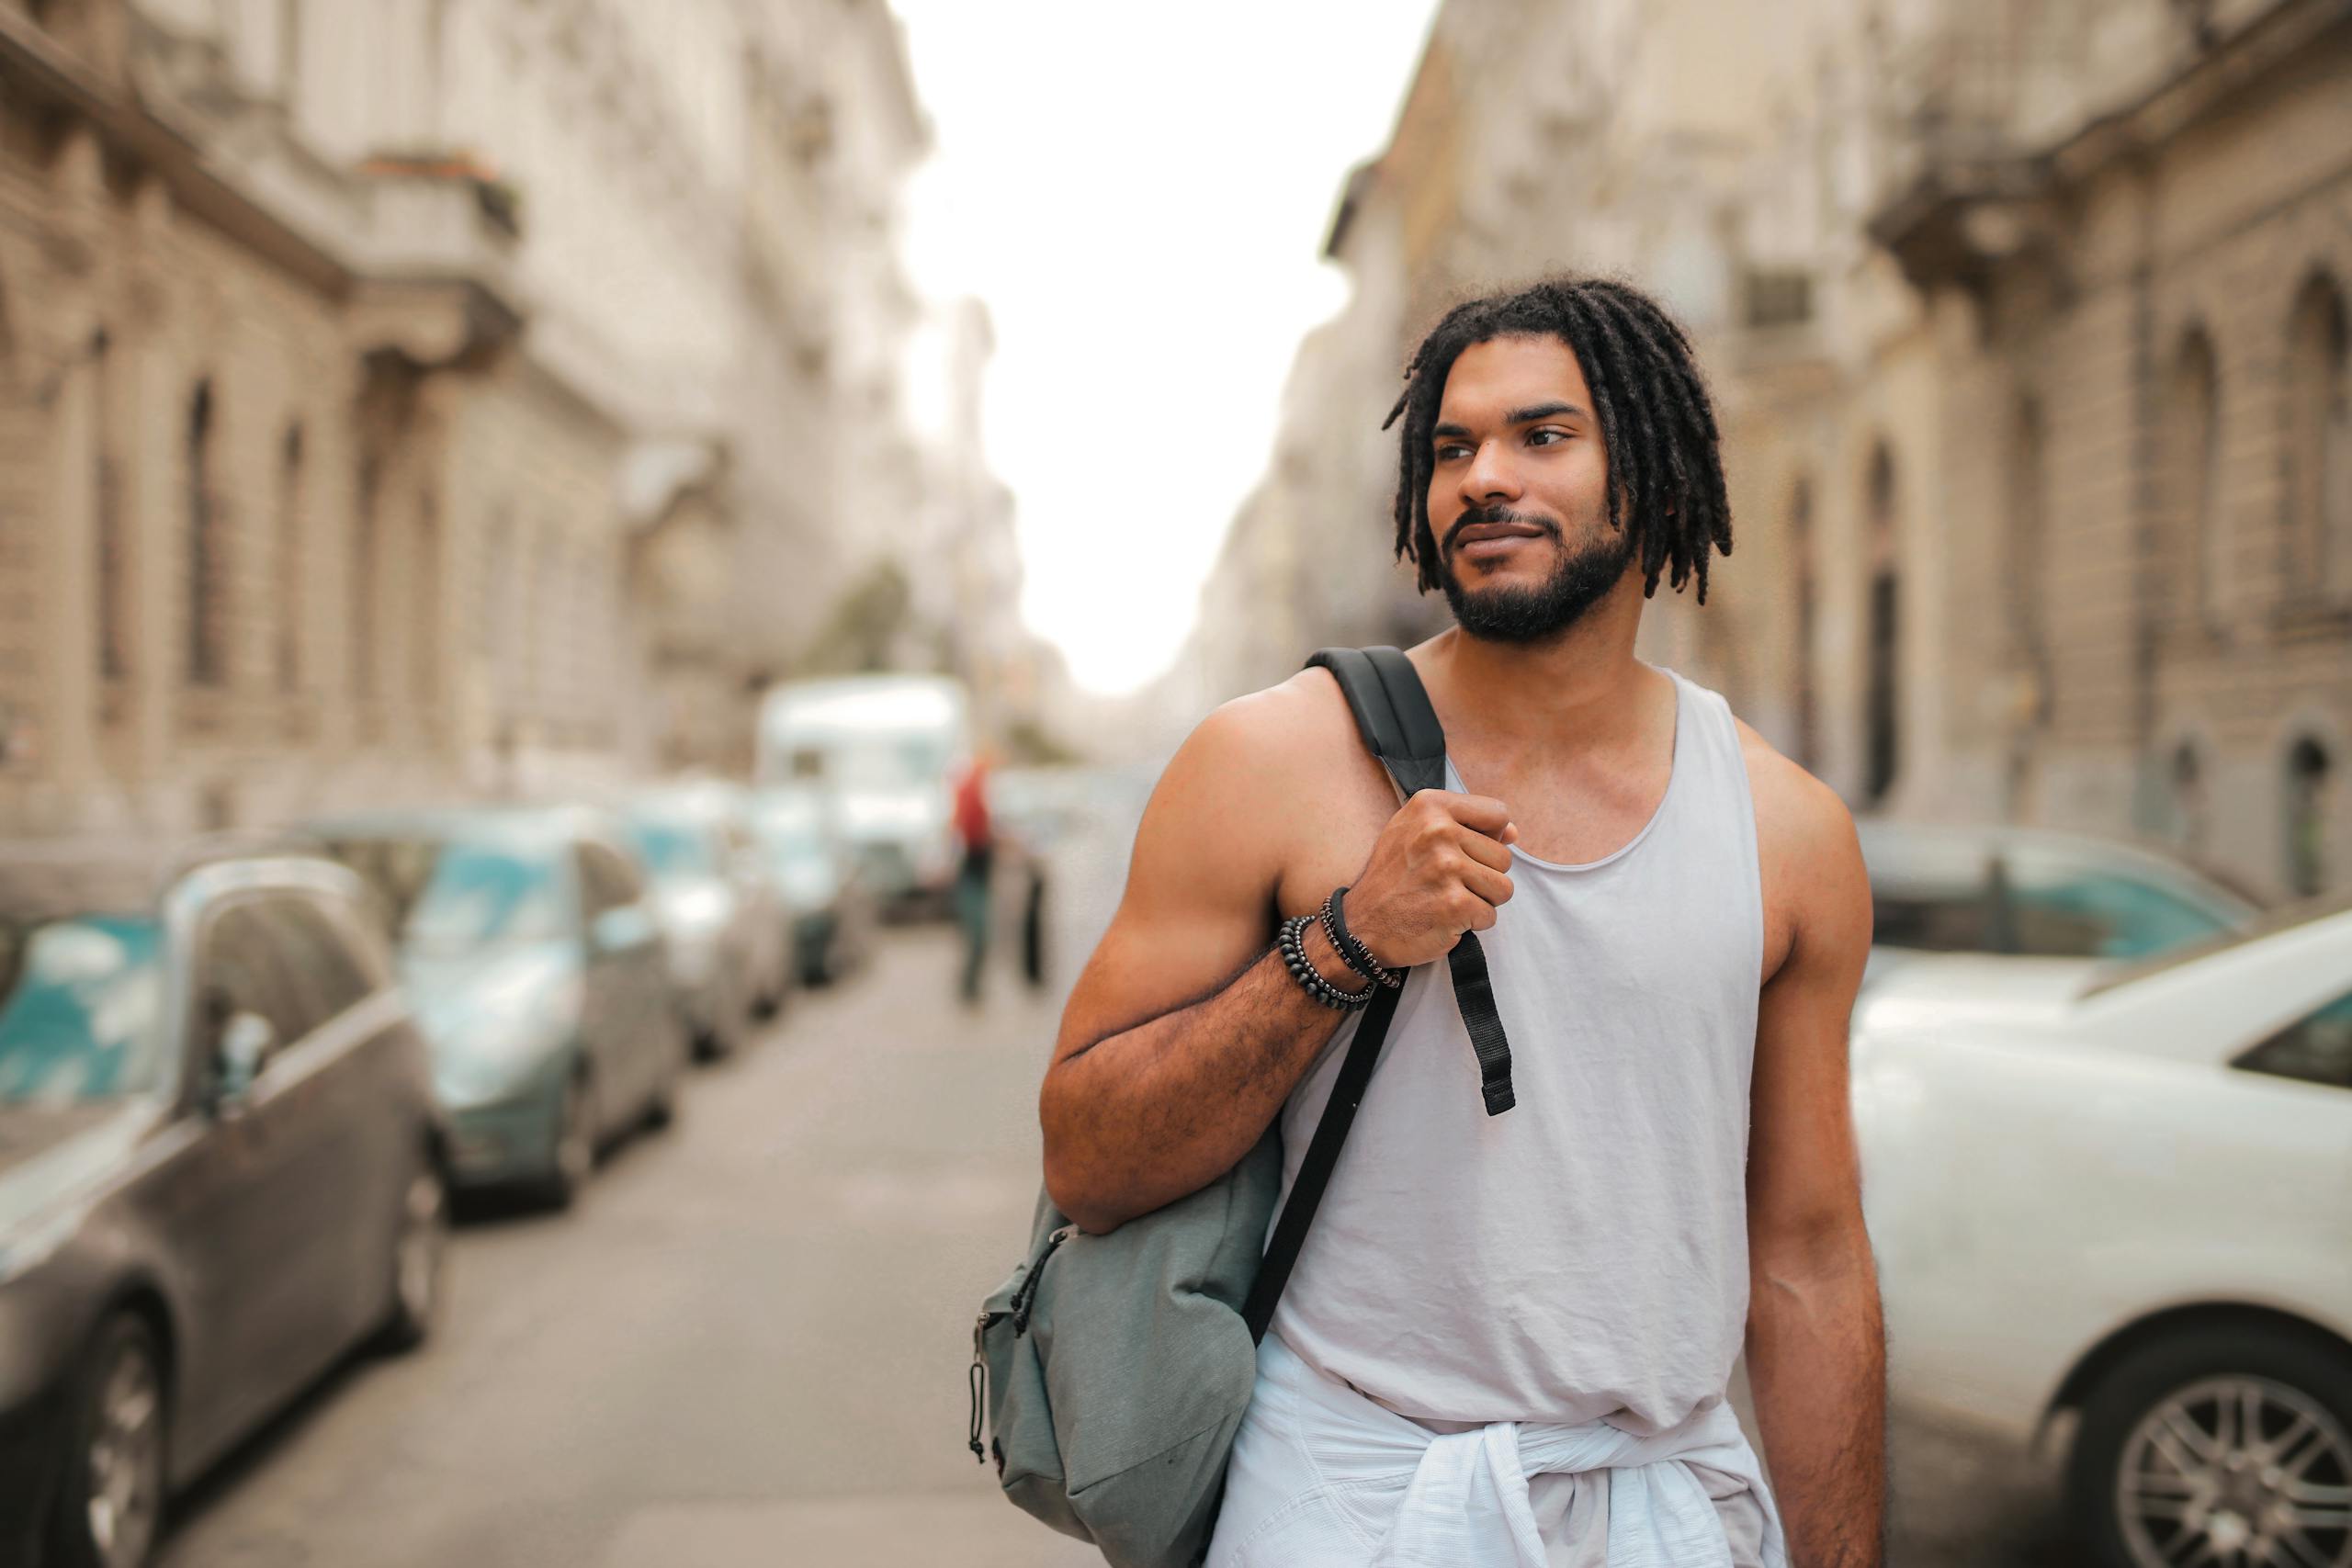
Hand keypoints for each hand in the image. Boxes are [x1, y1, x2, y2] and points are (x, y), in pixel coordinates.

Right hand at [1342, 791, 1517, 968]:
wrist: (1360, 926)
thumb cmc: (1392, 878)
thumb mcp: (1416, 834)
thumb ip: (1465, 826)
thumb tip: (1512, 832)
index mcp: (1430, 806)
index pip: (1498, 813)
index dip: (1489, 837)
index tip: (1463, 852)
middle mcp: (1438, 831)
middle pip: (1503, 856)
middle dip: (1483, 876)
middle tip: (1445, 884)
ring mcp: (1446, 868)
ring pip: (1503, 887)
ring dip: (1481, 901)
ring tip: (1446, 899)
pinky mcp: (1454, 904)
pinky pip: (1490, 915)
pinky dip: (1471, 924)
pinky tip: (1443, 918)